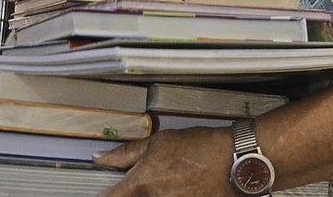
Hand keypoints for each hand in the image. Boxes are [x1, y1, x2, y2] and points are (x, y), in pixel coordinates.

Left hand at [93, 126, 237, 196]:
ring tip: (165, 181)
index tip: (104, 190)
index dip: (104, 195)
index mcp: (141, 183)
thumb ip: (127, 153)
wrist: (232, 161)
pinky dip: (166, 195)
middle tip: (143, 181)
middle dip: (129, 193)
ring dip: (149, 194)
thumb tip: (101, 158)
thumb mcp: (159, 141)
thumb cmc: (197, 147)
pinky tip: (176, 187)